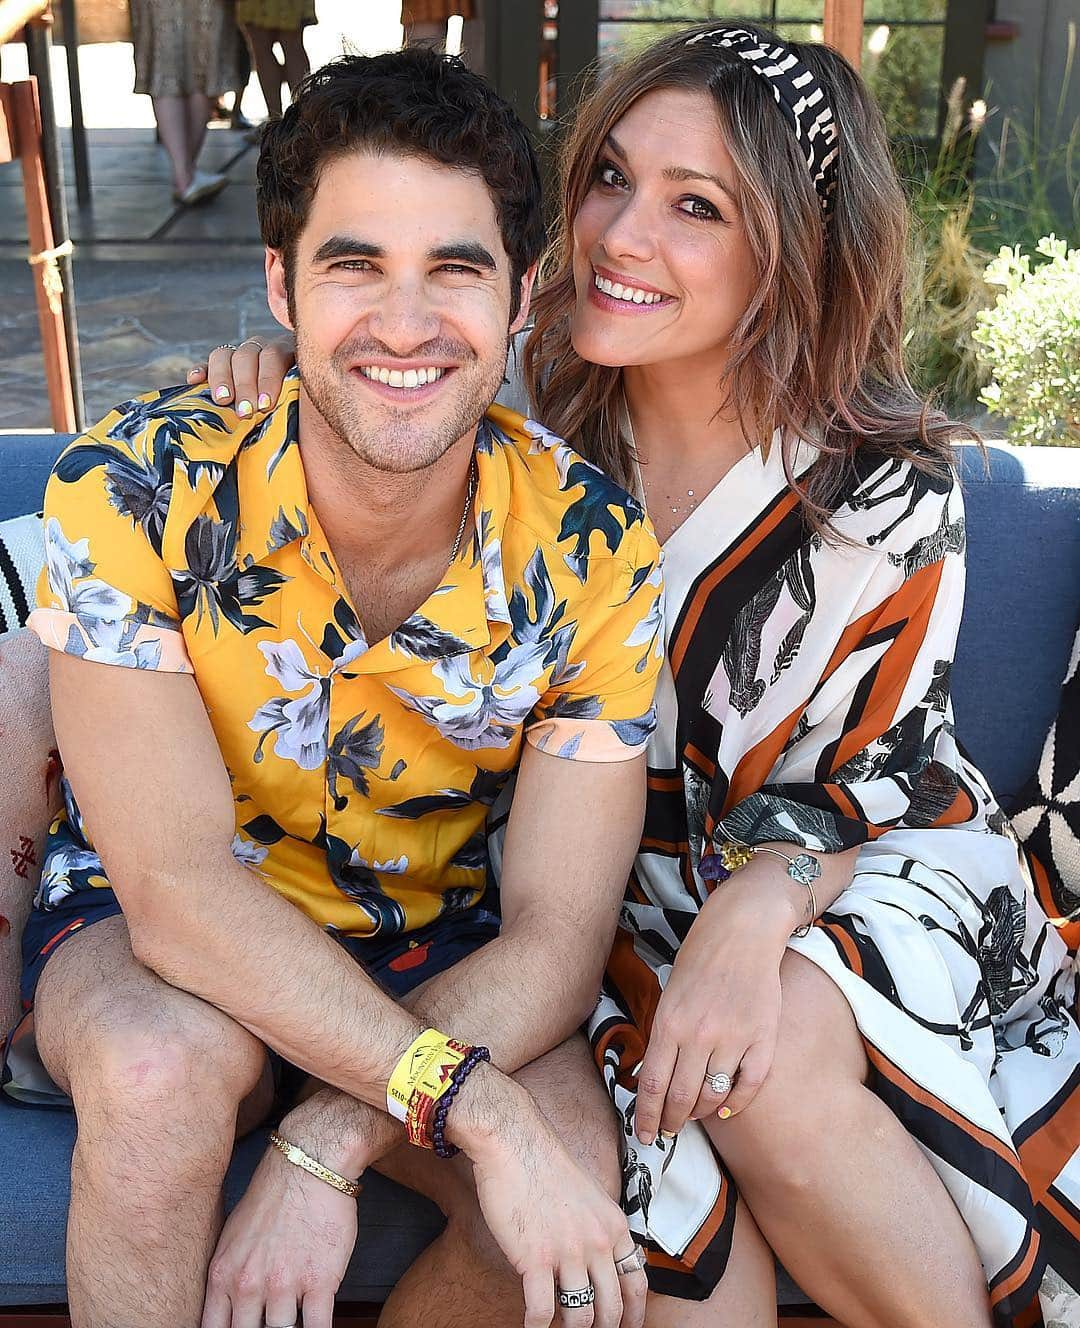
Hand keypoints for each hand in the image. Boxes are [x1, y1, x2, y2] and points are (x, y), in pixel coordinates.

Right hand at [187, 336, 295, 414]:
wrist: (298, 419)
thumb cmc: (302, 413)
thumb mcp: (305, 401)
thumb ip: (301, 399)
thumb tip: (306, 405)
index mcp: (287, 353)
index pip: (273, 356)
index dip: (268, 379)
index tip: (265, 405)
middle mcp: (262, 349)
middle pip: (247, 355)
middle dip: (245, 384)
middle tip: (245, 411)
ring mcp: (240, 355)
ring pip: (225, 355)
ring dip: (222, 378)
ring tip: (223, 400)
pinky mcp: (221, 367)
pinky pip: (208, 364)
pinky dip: (201, 371)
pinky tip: (195, 380)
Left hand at [202, 1142, 357, 1327]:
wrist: (308, 1166)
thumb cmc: (273, 1195)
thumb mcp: (231, 1236)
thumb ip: (227, 1276)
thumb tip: (227, 1306)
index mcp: (223, 1275)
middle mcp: (248, 1286)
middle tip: (269, 1322)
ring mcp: (284, 1286)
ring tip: (294, 1321)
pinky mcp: (319, 1282)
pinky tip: (318, 1325)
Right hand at [466, 1085, 646, 1327]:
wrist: (514, 1142)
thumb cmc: (545, 1164)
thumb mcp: (589, 1195)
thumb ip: (597, 1228)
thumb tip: (596, 1261)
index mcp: (613, 1225)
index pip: (637, 1282)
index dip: (635, 1315)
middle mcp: (596, 1242)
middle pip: (612, 1308)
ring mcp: (567, 1253)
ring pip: (581, 1318)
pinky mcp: (535, 1259)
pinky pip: (542, 1312)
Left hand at [633, 873, 794, 1143]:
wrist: (743, 931)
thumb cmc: (700, 959)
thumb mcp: (669, 994)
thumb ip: (664, 1035)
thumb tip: (657, 1079)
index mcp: (668, 1022)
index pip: (652, 1085)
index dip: (646, 1117)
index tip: (645, 1136)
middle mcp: (699, 1035)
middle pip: (680, 1098)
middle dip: (670, 1121)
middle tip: (668, 1128)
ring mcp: (733, 1038)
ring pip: (713, 1097)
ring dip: (700, 1114)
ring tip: (693, 1116)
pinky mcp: (763, 1038)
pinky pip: (748, 1086)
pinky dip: (735, 1104)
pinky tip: (726, 1110)